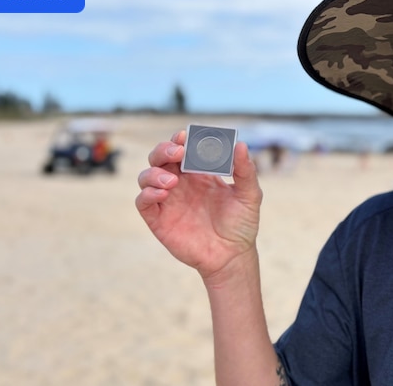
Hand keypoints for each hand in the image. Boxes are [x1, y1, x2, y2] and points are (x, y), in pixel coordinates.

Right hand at [136, 130, 262, 279]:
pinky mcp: (158, 219)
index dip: (181, 139)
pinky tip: (163, 193)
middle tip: (177, 152)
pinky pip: (143, 202)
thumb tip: (241, 145)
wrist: (232, 256)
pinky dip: (147, 193)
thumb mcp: (249, 195)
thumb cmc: (241, 224)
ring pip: (147, 176)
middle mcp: (180, 182)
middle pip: (160, 157)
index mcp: (199, 173)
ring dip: (154, 172)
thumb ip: (245, 171)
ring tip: (172, 180)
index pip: (183, 148)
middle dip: (164, 150)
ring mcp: (168, 200)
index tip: (186, 136)